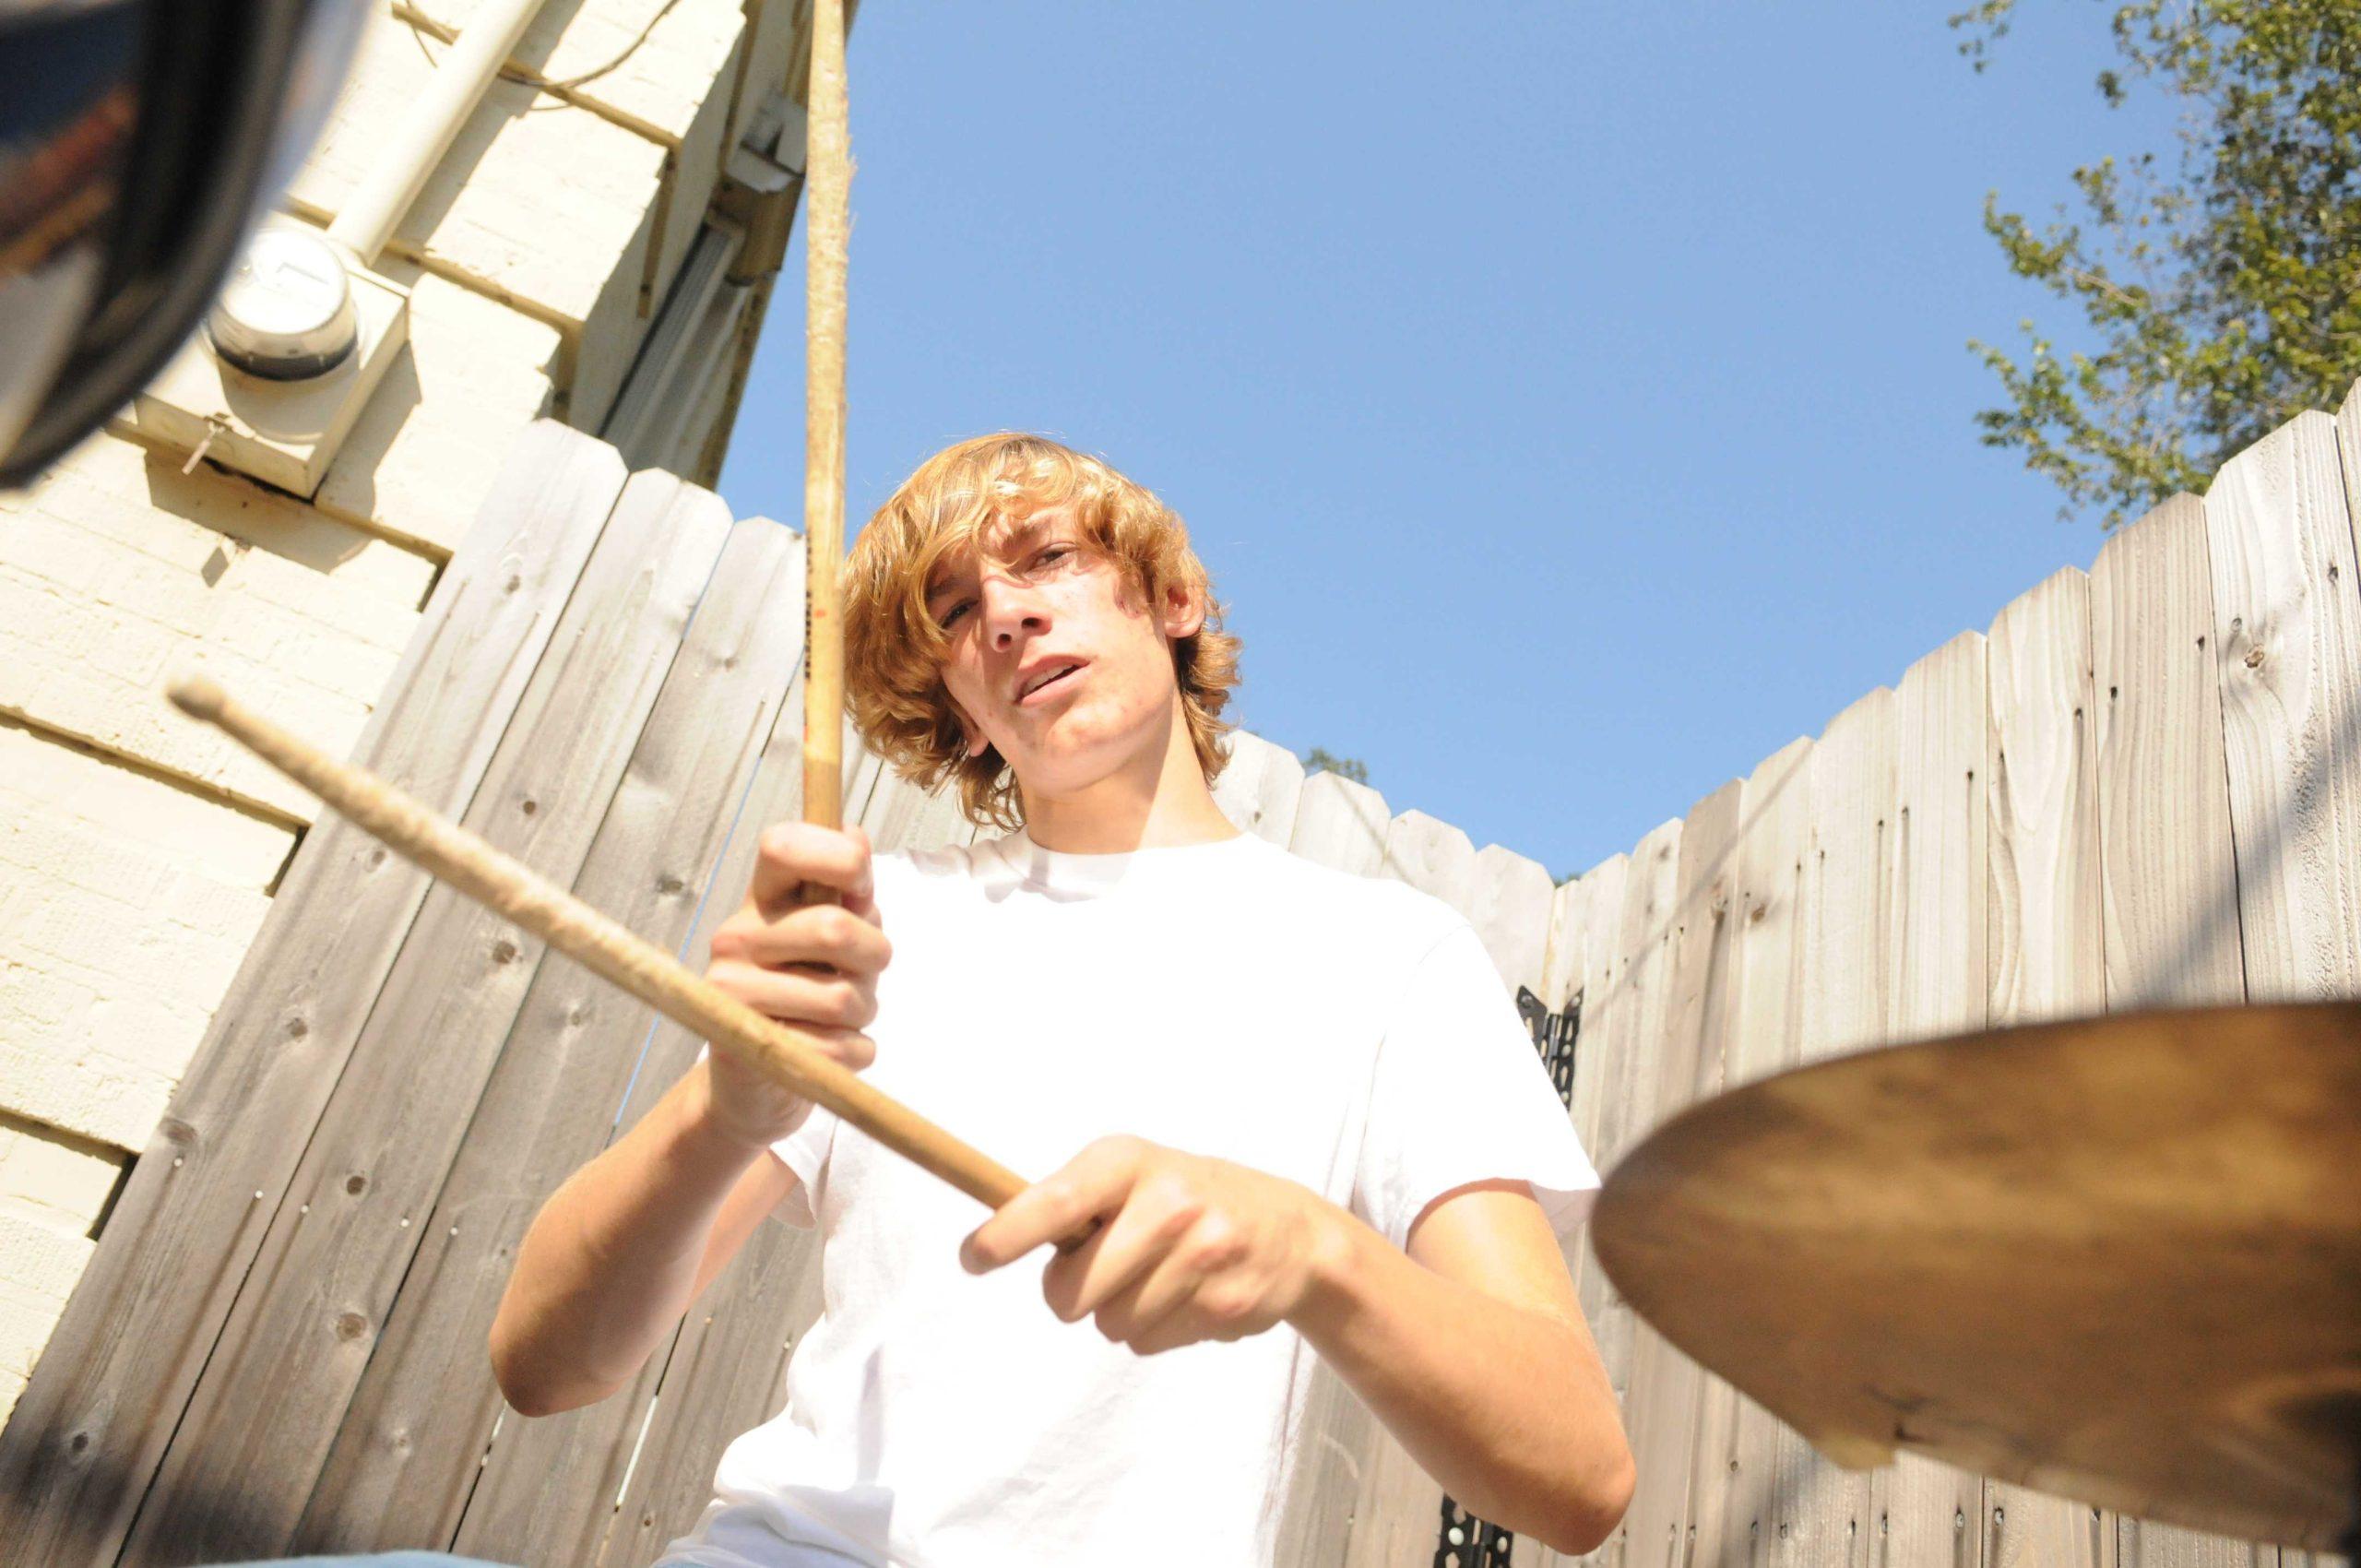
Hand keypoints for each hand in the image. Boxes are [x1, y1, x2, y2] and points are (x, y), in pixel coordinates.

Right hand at [697, 822, 889, 1151]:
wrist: (759, 1079)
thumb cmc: (808, 990)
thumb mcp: (834, 935)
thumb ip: (849, 893)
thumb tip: (855, 835)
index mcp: (762, 899)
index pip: (782, 845)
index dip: (838, 857)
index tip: (862, 888)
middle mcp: (736, 935)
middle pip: (834, 928)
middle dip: (875, 955)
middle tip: (867, 972)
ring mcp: (730, 991)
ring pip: (841, 996)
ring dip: (865, 1011)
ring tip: (846, 1014)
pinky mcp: (742, 1045)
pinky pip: (835, 1048)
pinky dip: (856, 1053)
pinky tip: (836, 1048)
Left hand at [960, 1135, 1347, 1355]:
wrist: (1292, 1231)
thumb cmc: (1183, 1201)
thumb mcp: (1132, 1176)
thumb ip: (1070, 1205)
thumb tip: (989, 1244)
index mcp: (1128, 1160)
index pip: (1056, 1201)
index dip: (1007, 1235)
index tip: (973, 1258)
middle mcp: (1168, 1200)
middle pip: (1071, 1291)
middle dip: (1070, 1295)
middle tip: (1097, 1274)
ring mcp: (1202, 1252)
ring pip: (1110, 1325)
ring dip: (1119, 1314)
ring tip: (1158, 1278)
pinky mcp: (1225, 1303)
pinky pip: (1148, 1343)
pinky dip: (1157, 1330)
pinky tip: (1188, 1296)